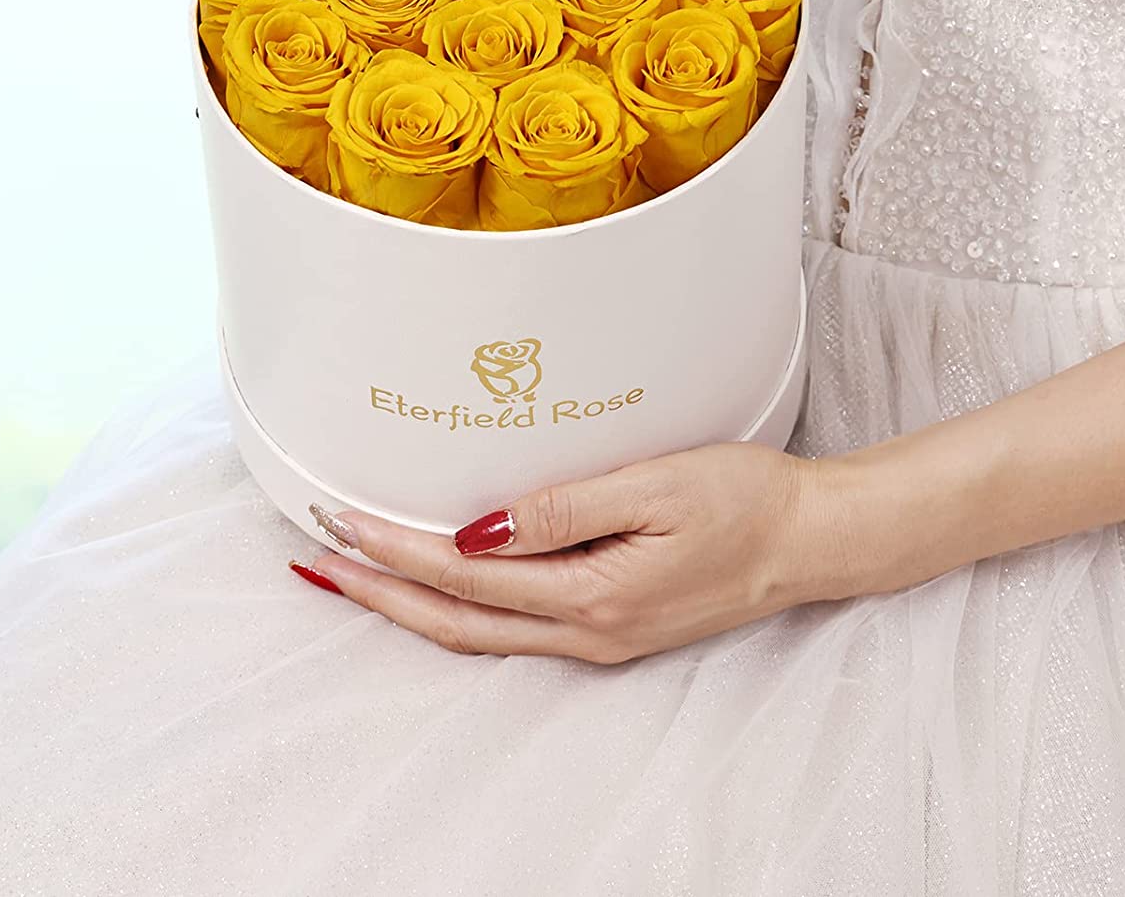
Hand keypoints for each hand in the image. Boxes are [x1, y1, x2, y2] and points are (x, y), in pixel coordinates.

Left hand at [291, 443, 856, 661]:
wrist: (809, 540)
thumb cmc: (744, 499)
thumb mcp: (658, 488)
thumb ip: (564, 511)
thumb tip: (477, 532)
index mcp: (593, 596)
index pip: (465, 576)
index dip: (396, 549)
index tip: (340, 519)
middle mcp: (586, 631)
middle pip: (453, 621)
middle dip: (377, 589)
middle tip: (315, 556)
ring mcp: (597, 637)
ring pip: (476, 634)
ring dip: (407, 604)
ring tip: (351, 573)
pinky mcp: (608, 627)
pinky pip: (509, 628)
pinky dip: (455, 608)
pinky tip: (434, 587)